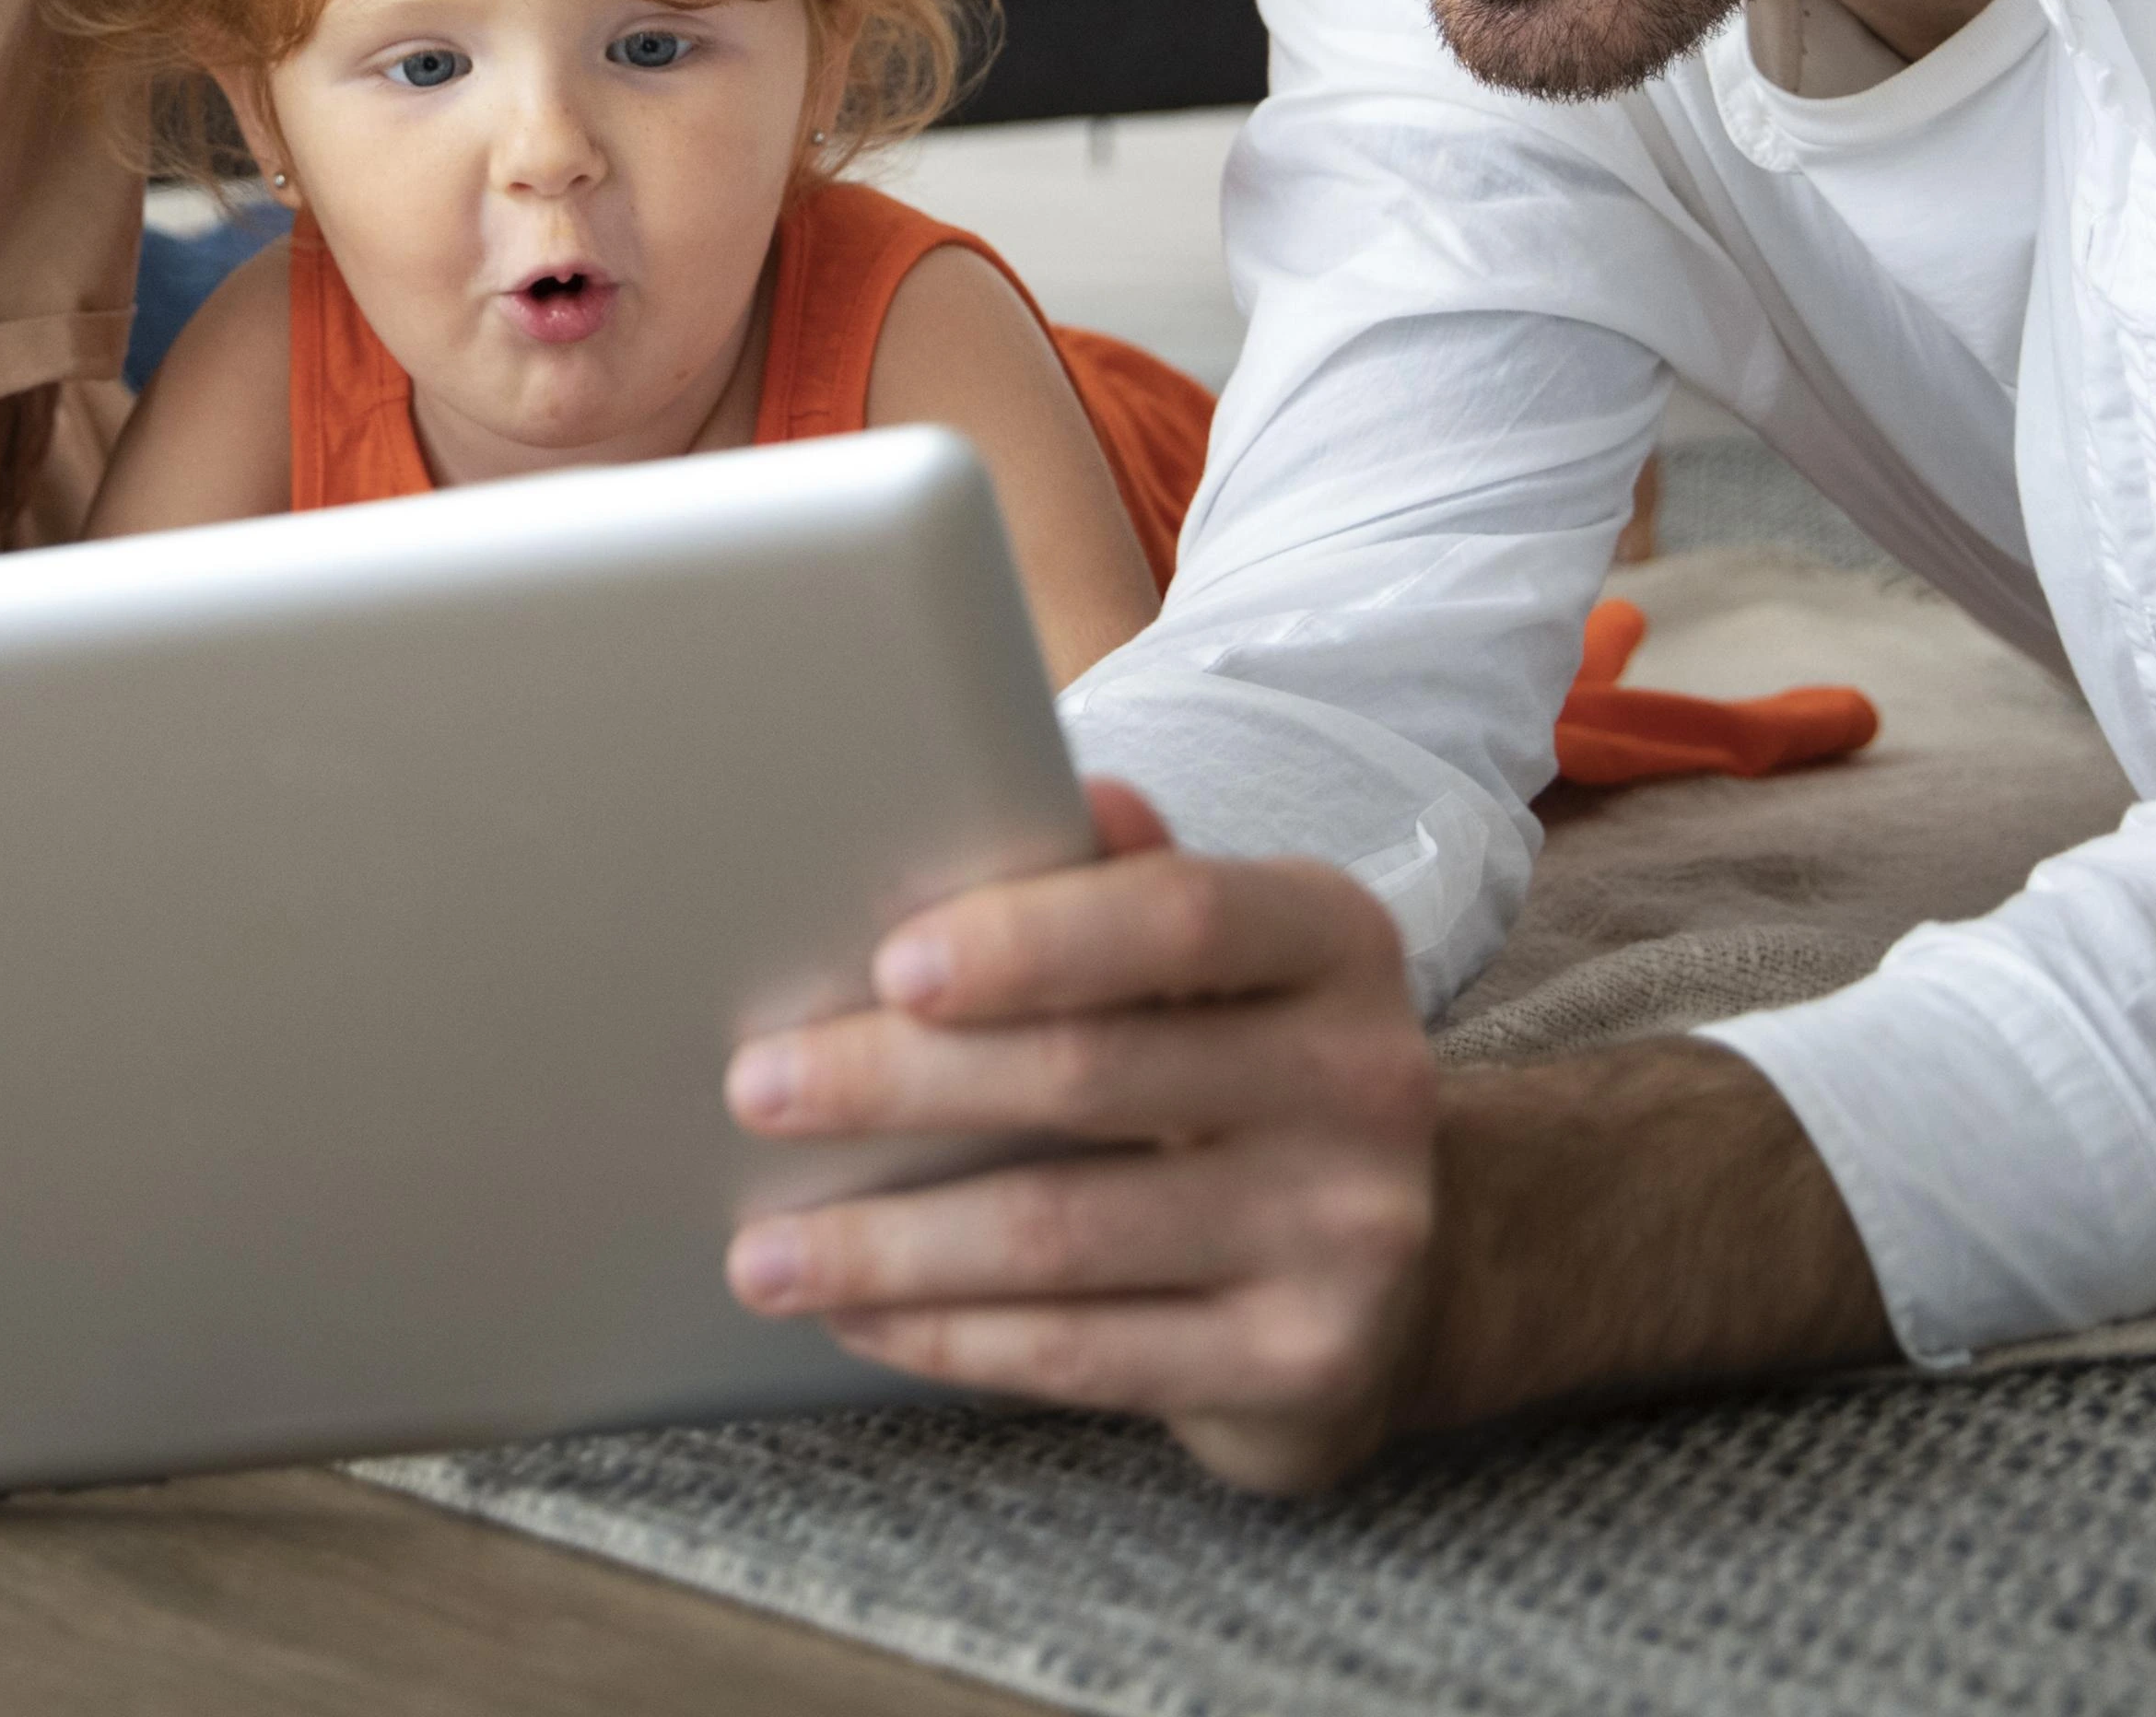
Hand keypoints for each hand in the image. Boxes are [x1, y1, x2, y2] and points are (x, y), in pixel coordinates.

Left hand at [719, 779, 1443, 1491]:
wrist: (1399, 1278)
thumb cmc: (1246, 1073)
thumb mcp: (1220, 966)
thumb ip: (1126, 887)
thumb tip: (1063, 788)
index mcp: (1333, 939)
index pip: (1177, 916)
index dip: (1029, 937)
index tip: (888, 965)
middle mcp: (1364, 1079)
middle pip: (1089, 1074)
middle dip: (897, 1085)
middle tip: (756, 1089)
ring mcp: (1346, 1233)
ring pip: (1063, 1233)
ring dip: (887, 1241)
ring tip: (759, 1249)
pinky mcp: (1303, 1365)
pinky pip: (1085, 1352)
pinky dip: (948, 1333)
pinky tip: (856, 1314)